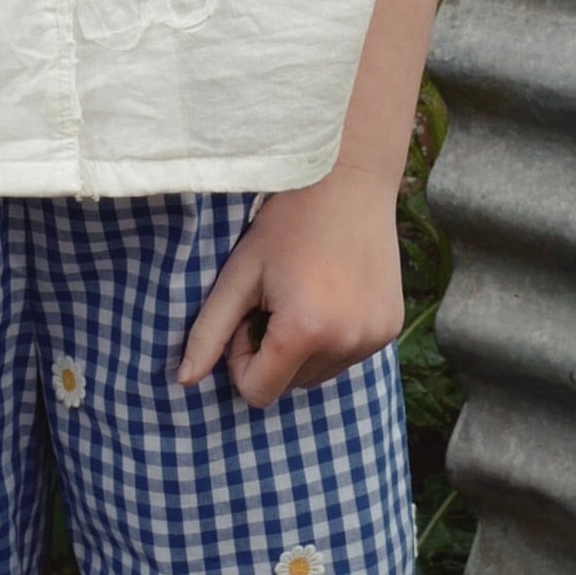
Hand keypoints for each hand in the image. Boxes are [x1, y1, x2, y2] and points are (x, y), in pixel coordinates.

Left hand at [175, 170, 404, 409]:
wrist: (349, 181)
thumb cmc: (286, 222)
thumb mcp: (239, 274)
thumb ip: (208, 331)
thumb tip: (183, 381)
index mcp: (305, 331)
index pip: (258, 393)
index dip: (242, 360)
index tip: (248, 315)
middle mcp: (346, 343)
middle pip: (289, 386)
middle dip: (272, 353)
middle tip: (276, 299)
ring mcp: (374, 339)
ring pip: (318, 374)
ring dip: (302, 348)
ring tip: (304, 294)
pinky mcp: (391, 329)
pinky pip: (346, 357)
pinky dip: (332, 338)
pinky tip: (332, 293)